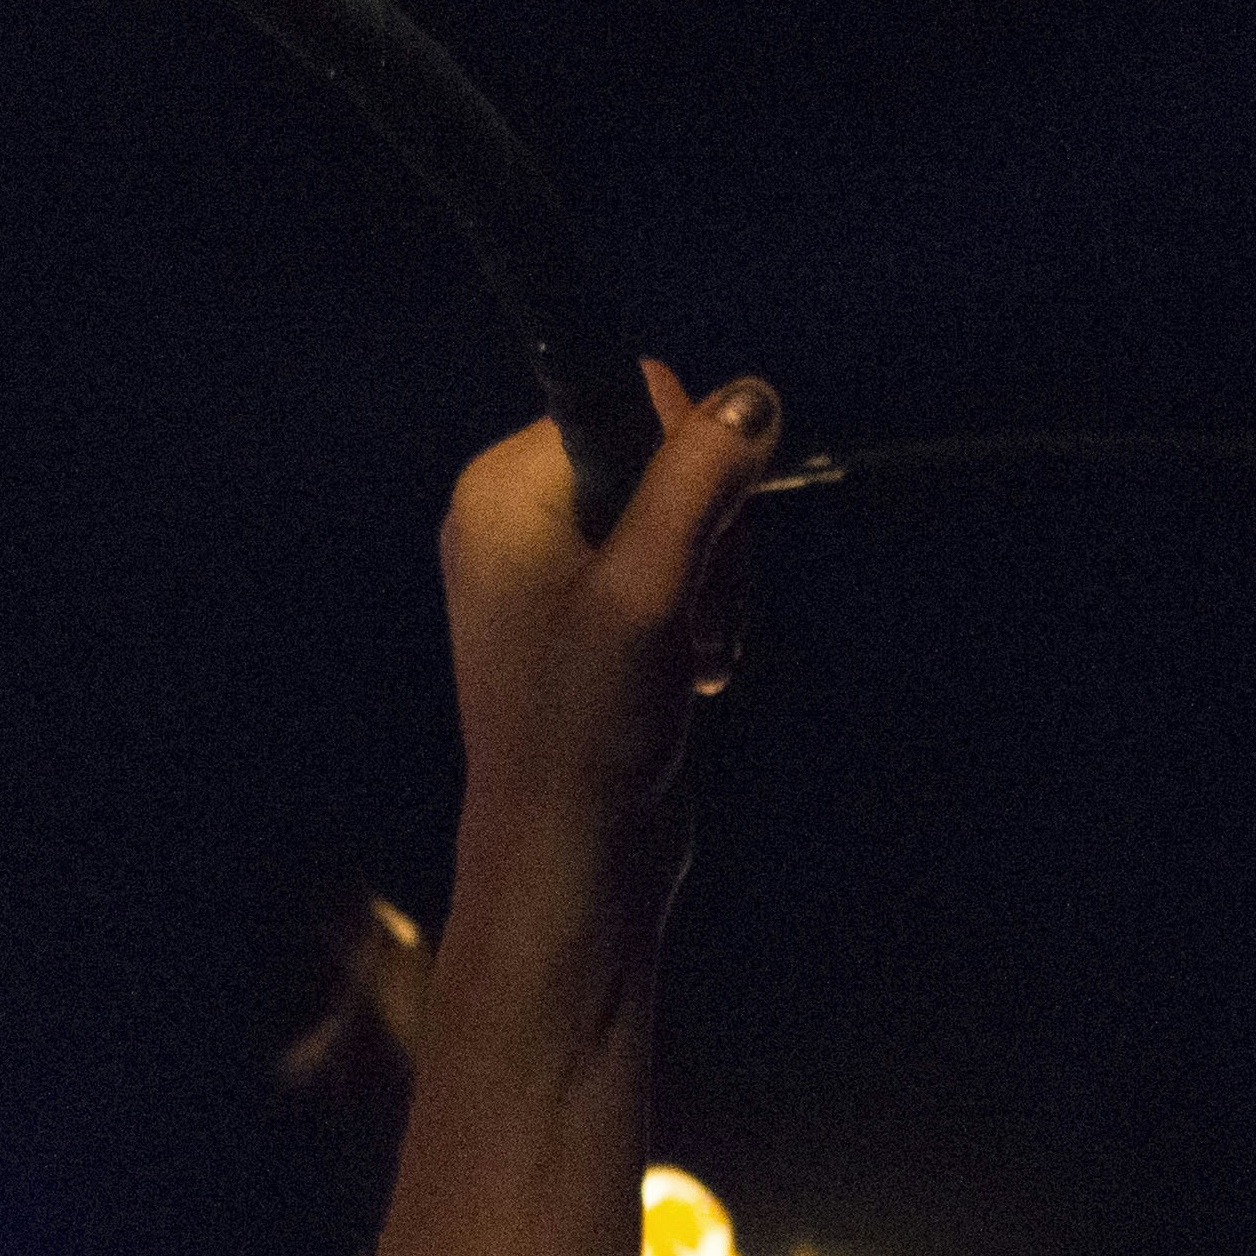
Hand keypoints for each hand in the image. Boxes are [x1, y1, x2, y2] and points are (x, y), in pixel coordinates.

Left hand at [434, 357, 771, 906]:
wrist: (569, 859)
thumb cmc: (587, 729)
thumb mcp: (649, 591)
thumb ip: (697, 483)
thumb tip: (752, 397)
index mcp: (502, 491)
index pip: (632, 399)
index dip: (687, 459)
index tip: (695, 535)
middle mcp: (518, 520)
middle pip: (666, 460)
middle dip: (710, 534)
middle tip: (694, 614)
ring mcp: (553, 573)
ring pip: (686, 522)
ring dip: (715, 585)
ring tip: (692, 656)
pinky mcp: (593, 623)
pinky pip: (679, 576)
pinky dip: (702, 619)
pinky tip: (692, 677)